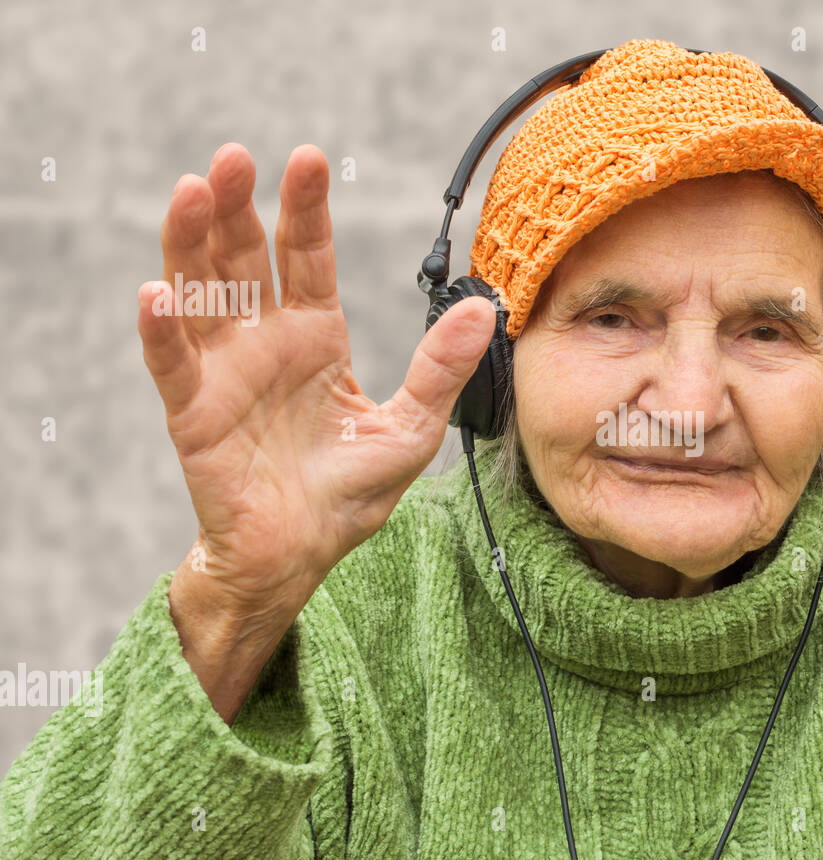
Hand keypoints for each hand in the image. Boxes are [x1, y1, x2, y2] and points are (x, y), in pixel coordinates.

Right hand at [141, 143, 494, 651]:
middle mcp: (264, 342)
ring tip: (193, 193)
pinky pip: (171, 364)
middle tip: (236, 159)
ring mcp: (224, 372)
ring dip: (190, 244)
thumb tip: (483, 308)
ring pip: (200, 293)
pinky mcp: (192, 412)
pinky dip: (161, 330)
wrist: (300, 554)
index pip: (306, 258)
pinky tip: (157, 295)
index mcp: (316, 338)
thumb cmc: (350, 495)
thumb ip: (441, 368)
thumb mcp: (411, 428)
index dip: (304, 209)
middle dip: (238, 207)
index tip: (308, 159)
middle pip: (243, 259)